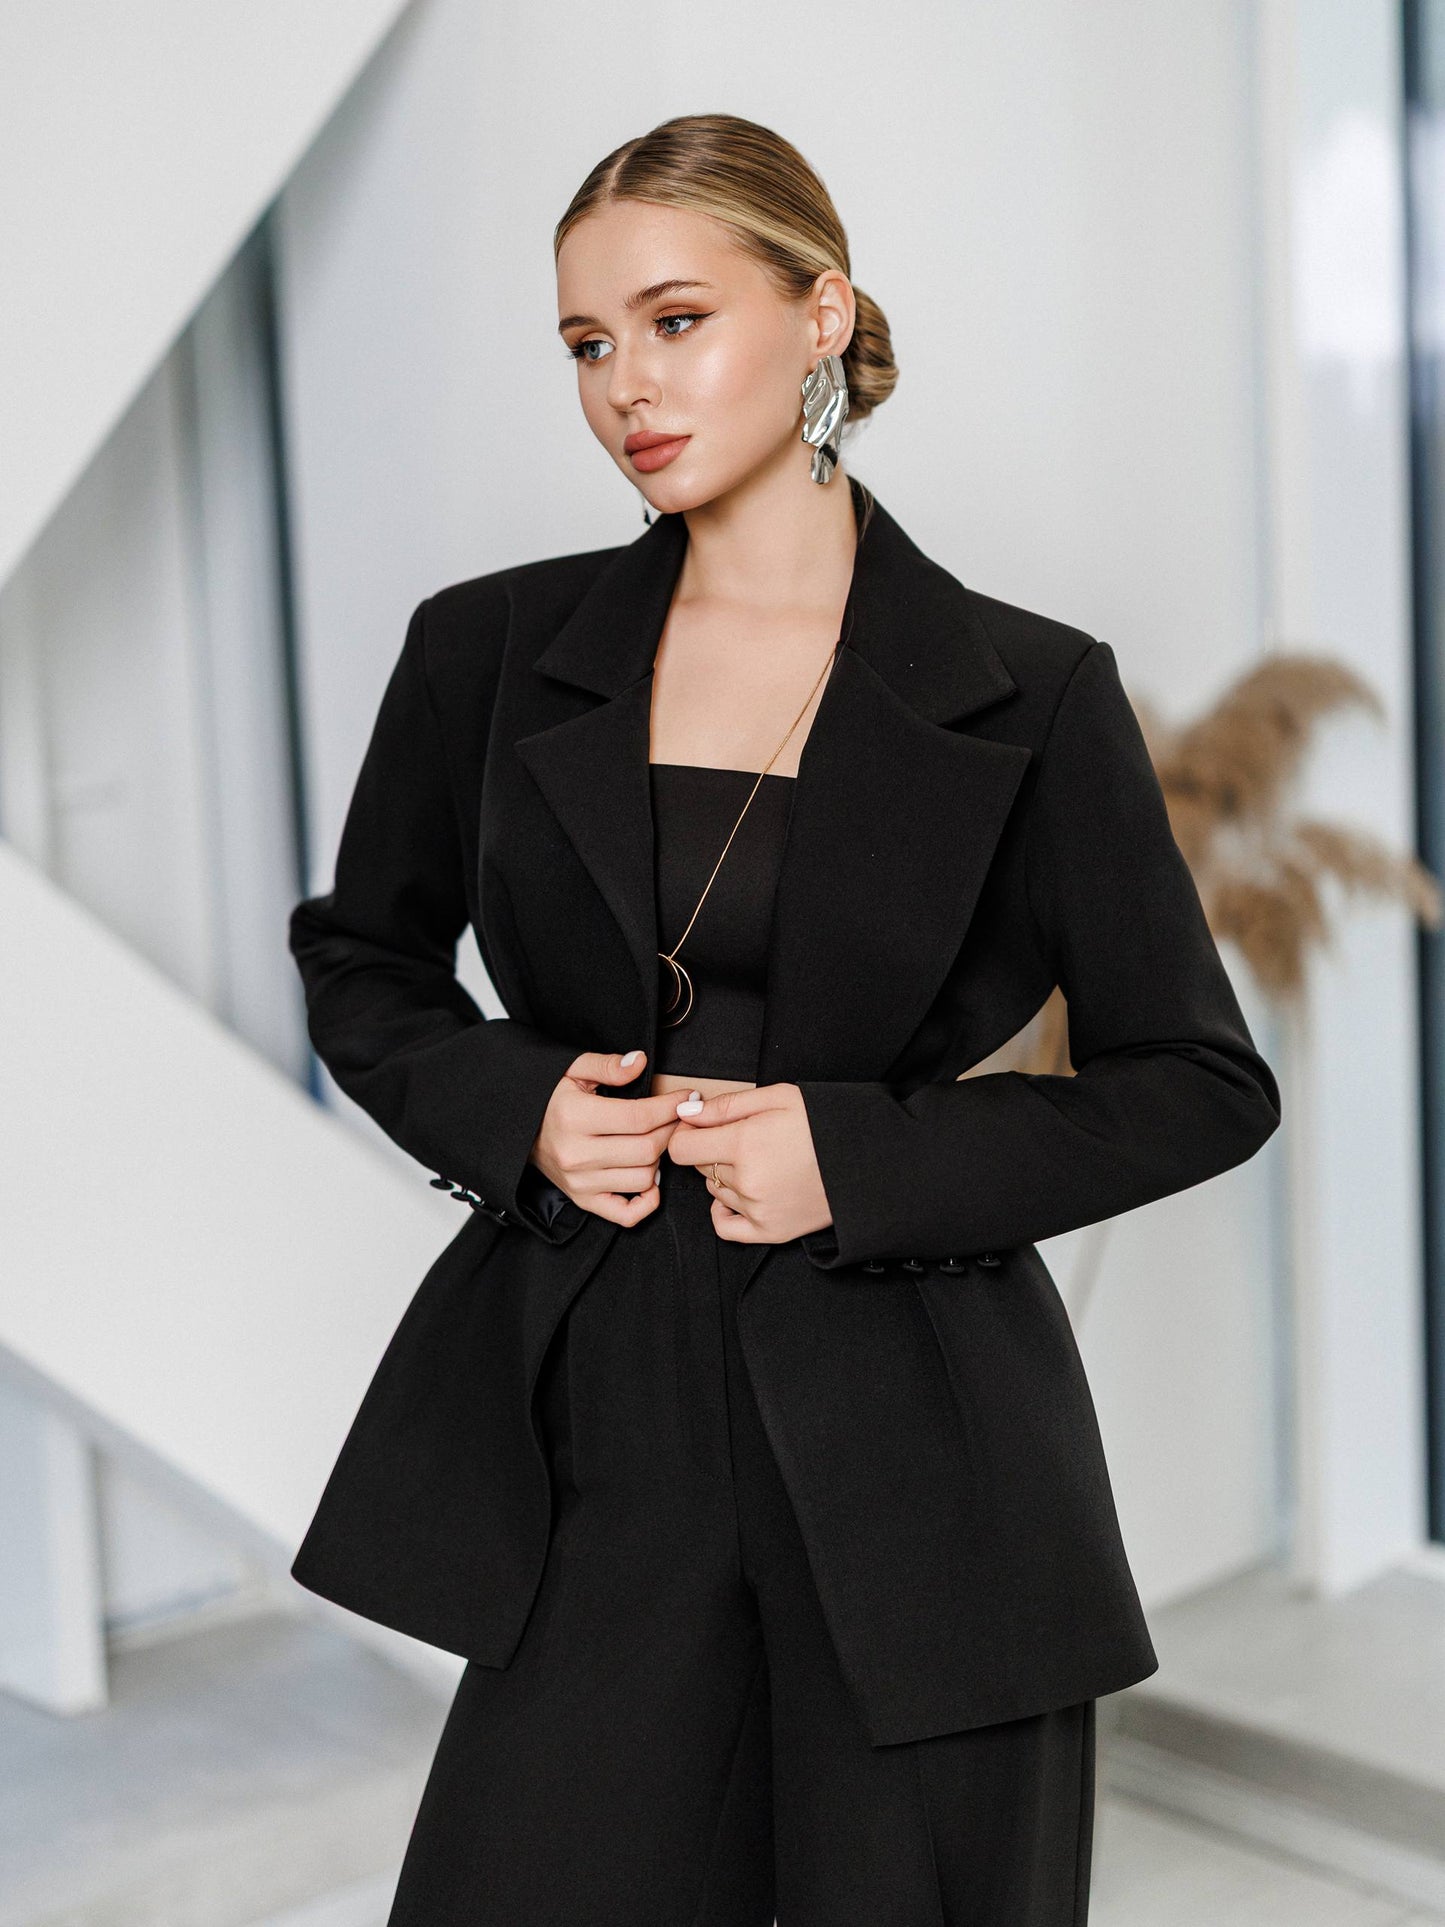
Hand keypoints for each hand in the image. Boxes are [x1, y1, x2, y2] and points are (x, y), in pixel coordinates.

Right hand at [530, 1049, 688, 1226]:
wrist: (520, 1129)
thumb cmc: (552, 1097)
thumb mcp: (573, 1069)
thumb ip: (608, 1065)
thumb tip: (640, 1062)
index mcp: (574, 1117)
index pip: (639, 1117)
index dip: (671, 1107)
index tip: (687, 1097)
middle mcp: (576, 1154)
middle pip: (647, 1149)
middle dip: (671, 1130)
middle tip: (677, 1117)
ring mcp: (579, 1182)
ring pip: (643, 1178)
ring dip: (660, 1159)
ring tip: (656, 1139)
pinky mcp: (583, 1200)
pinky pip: (626, 1214)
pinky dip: (647, 1200)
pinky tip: (650, 1177)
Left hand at [666, 1082, 833, 1243]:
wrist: (866, 1160)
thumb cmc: (824, 1123)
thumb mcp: (776, 1097)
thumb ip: (725, 1106)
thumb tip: (685, 1113)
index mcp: (745, 1144)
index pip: (682, 1147)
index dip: (688, 1133)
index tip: (702, 1127)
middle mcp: (747, 1181)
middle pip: (700, 1167)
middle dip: (713, 1151)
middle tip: (746, 1139)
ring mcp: (758, 1210)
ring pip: (714, 1190)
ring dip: (726, 1176)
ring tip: (761, 1161)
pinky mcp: (770, 1231)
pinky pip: (725, 1226)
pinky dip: (723, 1210)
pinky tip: (738, 1194)